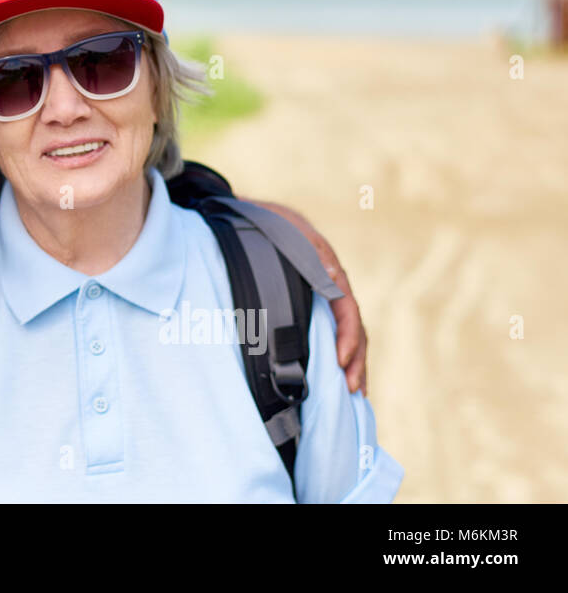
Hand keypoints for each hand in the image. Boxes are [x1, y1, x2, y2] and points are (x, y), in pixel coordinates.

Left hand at [247, 200, 366, 394]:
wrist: (256, 219)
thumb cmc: (273, 226)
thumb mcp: (291, 233)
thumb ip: (312, 253)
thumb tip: (334, 276)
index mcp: (331, 273)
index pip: (347, 310)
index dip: (347, 336)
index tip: (339, 360)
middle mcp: (333, 289)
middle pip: (353, 329)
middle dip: (355, 360)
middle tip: (352, 389)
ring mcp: (324, 299)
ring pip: (346, 335)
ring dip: (352, 364)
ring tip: (354, 392)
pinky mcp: (312, 306)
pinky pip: (331, 333)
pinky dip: (339, 356)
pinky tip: (338, 377)